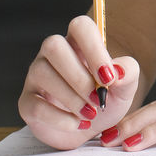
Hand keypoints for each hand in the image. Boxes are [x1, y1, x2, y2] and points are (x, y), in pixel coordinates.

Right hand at [18, 14, 140, 149]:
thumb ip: (128, 73)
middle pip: (54, 45)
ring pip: (42, 72)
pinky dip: (60, 118)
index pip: (80, 26)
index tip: (109, 77)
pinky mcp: (27, 102)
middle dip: (79, 76)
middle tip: (98, 99)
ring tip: (90, 114)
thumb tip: (117, 70)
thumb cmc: (106, 99)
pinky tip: (78, 124)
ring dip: (71, 97)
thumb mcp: (125, 87)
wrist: (91, 129)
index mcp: (78, 43)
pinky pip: (36, 105)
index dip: (94, 48)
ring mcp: (36, 76)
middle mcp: (53, 54)